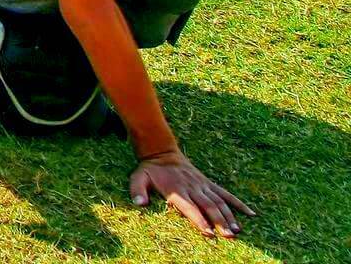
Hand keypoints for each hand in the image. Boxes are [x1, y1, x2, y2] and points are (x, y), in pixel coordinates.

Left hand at [130, 149, 254, 237]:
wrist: (161, 152)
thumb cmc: (150, 170)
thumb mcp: (138, 178)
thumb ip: (137, 190)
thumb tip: (139, 204)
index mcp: (176, 190)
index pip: (189, 207)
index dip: (199, 220)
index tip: (208, 232)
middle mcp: (192, 188)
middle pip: (208, 206)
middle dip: (219, 221)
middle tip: (229, 236)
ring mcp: (202, 185)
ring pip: (219, 202)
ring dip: (229, 216)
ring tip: (237, 230)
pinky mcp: (208, 183)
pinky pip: (225, 193)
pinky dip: (239, 203)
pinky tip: (251, 214)